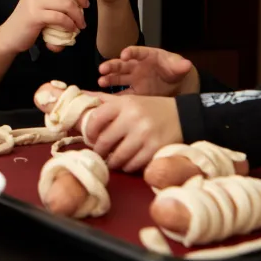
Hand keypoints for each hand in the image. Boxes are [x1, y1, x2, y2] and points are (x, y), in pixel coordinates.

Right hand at [0, 0, 91, 53]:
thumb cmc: (29, 15)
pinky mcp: (36, 16)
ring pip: (67, 4)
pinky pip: (60, 18)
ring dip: (78, 15)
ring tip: (81, 22)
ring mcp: (36, 2)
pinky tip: (72, 28)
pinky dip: (70, 24)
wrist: (11, 34)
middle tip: (86, 4)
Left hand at [32, 87, 182, 172]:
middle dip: (99, 150)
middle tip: (100, 152)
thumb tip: (76, 93)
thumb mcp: (128, 100)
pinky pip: (132, 165)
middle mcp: (133, 118)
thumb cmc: (150, 109)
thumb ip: (103, 100)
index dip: (89, 132)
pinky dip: (127, 167)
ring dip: (112, 161)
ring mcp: (144, 135)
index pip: (96, 119)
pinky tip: (127, 162)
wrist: (183, 116)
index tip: (90, 138)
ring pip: (117, 157)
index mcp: (124, 104)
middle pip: (104, 141)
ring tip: (112, 159)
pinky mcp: (155, 149)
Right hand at [98, 46, 198, 96]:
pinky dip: (113, 96)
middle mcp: (137, 67)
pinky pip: (122, 94)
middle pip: (122, 64)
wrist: (177, 86)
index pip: (137, 52)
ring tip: (100, 82)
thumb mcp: (178, 67)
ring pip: (118, 78)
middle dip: (112, 66)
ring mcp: (134, 80)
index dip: (130, 53)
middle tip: (102, 69)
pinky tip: (105, 99)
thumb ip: (179, 66)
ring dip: (108, 79)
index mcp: (147, 56)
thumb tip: (185, 64)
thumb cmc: (175, 71)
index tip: (124, 55)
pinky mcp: (134, 92)